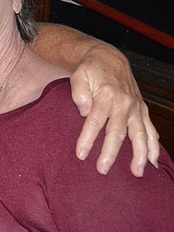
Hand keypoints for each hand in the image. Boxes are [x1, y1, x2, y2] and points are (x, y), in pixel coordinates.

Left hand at [70, 45, 159, 176]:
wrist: (109, 58)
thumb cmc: (90, 69)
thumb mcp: (78, 74)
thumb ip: (79, 92)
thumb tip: (83, 111)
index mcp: (106, 94)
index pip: (95, 120)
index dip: (88, 138)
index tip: (81, 154)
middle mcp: (124, 103)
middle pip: (117, 132)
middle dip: (110, 152)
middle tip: (102, 170)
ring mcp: (135, 107)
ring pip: (140, 134)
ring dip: (139, 154)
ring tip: (137, 173)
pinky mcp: (142, 110)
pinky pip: (150, 130)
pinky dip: (153, 146)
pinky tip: (153, 162)